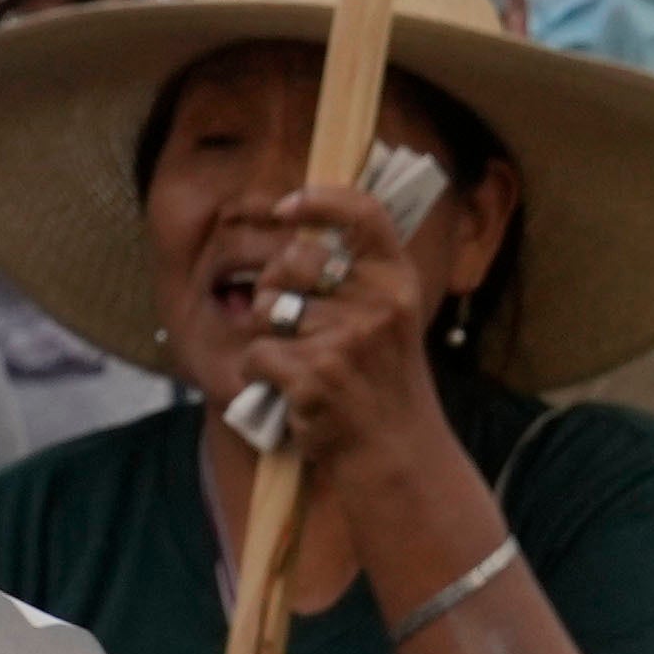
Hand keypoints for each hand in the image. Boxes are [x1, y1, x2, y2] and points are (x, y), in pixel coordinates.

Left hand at [208, 179, 458, 488]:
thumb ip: (356, 275)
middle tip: (287, 317)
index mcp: (398, 281)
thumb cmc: (381, 382)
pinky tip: (289, 391)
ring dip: (266, 334)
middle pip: (291, 260)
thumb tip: (295, 229)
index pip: (365, 214)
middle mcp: (377, 304)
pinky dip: (259, 374)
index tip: (286, 206)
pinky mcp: (314, 375)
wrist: (397, 453)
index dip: (320, 199)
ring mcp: (346, 340)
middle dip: (272, 284)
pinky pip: (255, 354)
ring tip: (298, 361)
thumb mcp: (388, 317)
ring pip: (266, 309)